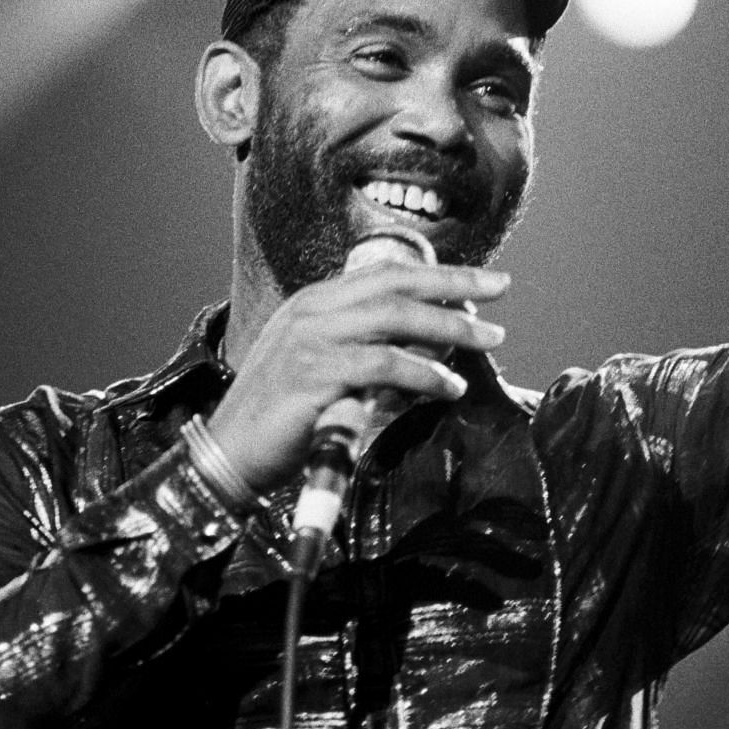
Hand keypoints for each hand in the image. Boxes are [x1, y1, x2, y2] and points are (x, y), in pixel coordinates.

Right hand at [206, 262, 510, 494]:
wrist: (227, 456)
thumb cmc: (281, 419)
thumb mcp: (322, 369)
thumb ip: (365, 351)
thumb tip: (432, 349)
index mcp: (313, 302)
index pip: (386, 273)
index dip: (439, 272)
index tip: (486, 280)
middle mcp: (311, 311)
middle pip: (396, 285)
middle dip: (455, 285)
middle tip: (501, 293)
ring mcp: (310, 340)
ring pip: (395, 318)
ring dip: (448, 327)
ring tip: (487, 340)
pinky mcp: (314, 375)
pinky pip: (383, 365)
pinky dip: (423, 373)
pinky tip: (448, 386)